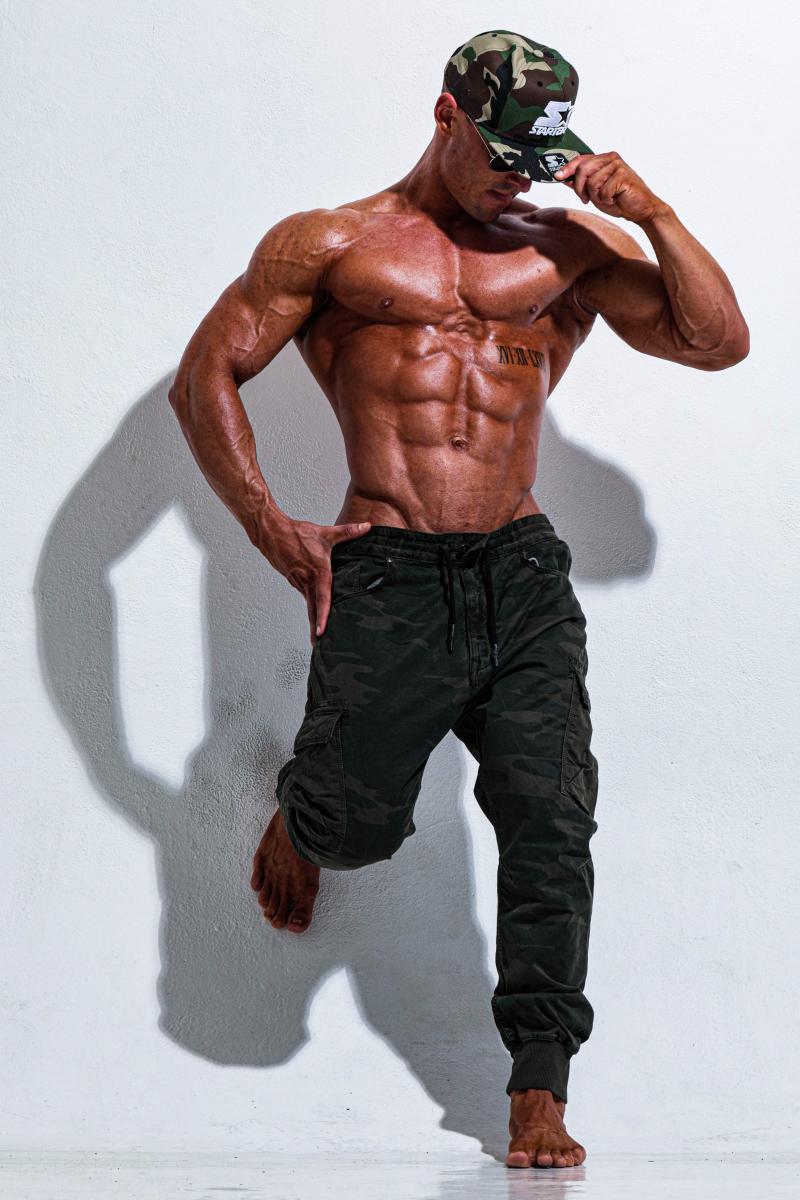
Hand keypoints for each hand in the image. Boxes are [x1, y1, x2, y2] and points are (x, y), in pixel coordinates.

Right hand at [262, 517, 372, 643]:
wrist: (271, 532)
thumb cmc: (297, 533)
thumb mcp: (325, 533)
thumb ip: (347, 531)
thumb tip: (367, 526)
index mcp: (317, 572)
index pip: (322, 598)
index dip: (323, 616)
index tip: (323, 631)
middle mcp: (306, 580)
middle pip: (312, 609)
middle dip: (315, 628)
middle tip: (318, 644)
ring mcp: (298, 581)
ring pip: (308, 603)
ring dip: (313, 618)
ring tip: (319, 633)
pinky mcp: (293, 579)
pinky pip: (304, 594)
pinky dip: (309, 604)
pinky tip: (314, 610)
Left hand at [553, 151, 666, 223]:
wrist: (641, 210)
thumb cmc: (619, 200)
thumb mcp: (595, 192)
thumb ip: (581, 184)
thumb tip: (563, 178)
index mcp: (604, 159)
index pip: (581, 159)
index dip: (567, 168)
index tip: (557, 176)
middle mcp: (611, 159)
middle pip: (583, 169)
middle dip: (580, 188)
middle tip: (585, 199)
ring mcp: (618, 165)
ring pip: (592, 181)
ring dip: (596, 196)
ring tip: (607, 198)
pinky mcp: (623, 175)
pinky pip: (603, 190)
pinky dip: (606, 199)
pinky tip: (615, 199)